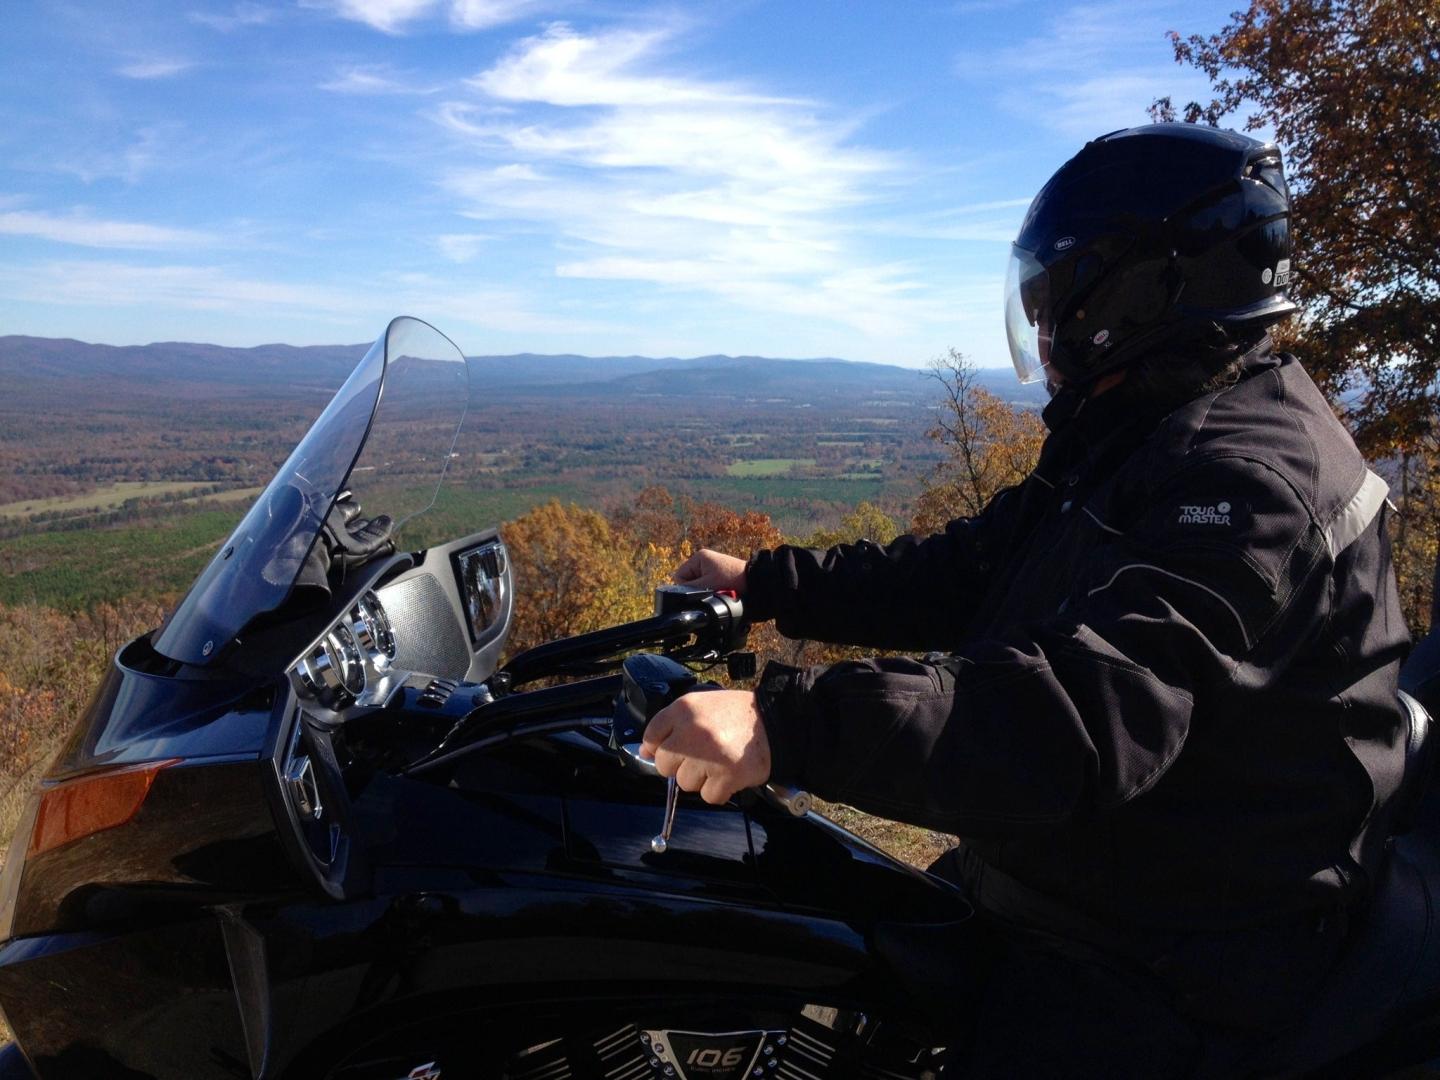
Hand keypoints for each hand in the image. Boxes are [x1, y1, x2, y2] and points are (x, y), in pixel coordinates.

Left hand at [641, 690, 770, 804]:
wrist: (776, 721)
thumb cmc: (738, 715)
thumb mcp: (701, 706)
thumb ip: (671, 725)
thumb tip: (646, 751)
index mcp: (684, 709)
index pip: (652, 736)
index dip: (659, 747)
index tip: (673, 749)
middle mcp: (692, 731)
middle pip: (665, 765)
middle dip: (681, 764)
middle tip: (703, 755)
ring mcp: (709, 756)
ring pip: (685, 783)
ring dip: (701, 778)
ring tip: (720, 761)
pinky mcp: (727, 776)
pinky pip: (708, 796)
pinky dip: (719, 790)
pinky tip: (729, 773)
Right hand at [673, 549, 747, 591]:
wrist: (754, 582)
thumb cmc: (731, 580)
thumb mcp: (706, 585)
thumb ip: (689, 590)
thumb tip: (678, 595)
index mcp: (698, 557)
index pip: (679, 576)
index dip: (686, 587)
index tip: (700, 591)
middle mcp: (703, 560)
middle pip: (688, 581)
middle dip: (697, 589)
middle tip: (710, 591)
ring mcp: (711, 567)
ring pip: (698, 585)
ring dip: (705, 591)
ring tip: (718, 591)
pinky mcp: (718, 575)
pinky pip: (708, 585)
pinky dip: (712, 590)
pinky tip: (721, 591)